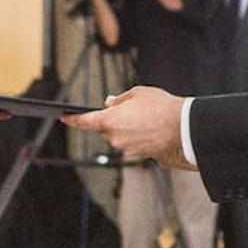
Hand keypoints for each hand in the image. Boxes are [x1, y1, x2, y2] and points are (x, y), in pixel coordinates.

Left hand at [62, 86, 194, 169]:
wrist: (183, 128)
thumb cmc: (160, 107)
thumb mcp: (138, 93)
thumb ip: (119, 99)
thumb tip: (109, 103)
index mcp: (109, 120)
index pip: (84, 121)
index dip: (72, 119)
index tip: (64, 117)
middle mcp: (114, 137)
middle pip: (104, 128)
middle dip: (111, 119)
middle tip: (128, 109)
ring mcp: (125, 148)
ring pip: (118, 136)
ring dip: (125, 127)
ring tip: (144, 117)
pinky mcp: (137, 155)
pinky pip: (131, 143)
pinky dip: (136, 136)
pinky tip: (149, 128)